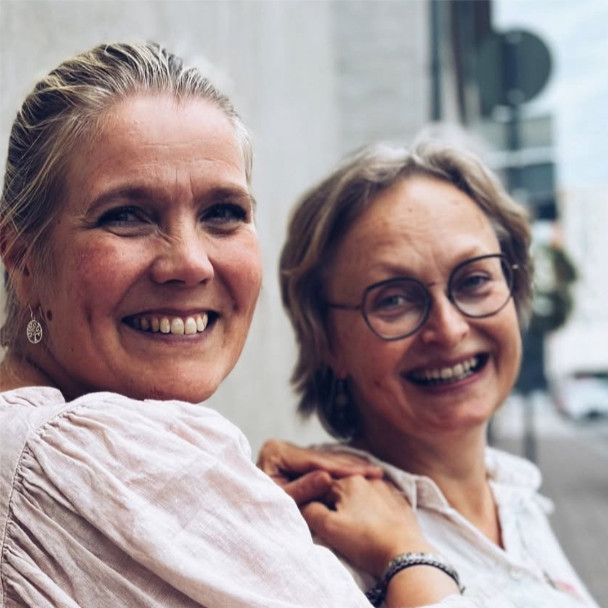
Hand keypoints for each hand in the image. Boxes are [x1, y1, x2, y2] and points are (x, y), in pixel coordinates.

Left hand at [256, 439, 382, 504]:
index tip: (366, 474)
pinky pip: (322, 464)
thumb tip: (326, 477)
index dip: (342, 470)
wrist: (247, 512)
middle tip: (377, 472)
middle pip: (322, 458)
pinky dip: (341, 470)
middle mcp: (282, 446)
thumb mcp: (283, 501)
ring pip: (325, 459)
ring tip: (374, 472)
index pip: (315, 462)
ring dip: (349, 467)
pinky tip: (360, 472)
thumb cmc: (262, 510)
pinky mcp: (294, 459)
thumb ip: (303, 489)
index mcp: (275, 451)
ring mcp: (288, 451)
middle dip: (350, 466)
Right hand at [301, 475, 434, 576]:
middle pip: (343, 491)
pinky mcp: (401, 503)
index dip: (317, 504)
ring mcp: (387, 489)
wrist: (405, 554)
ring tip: (358, 529)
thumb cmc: (365, 541)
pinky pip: (380, 502)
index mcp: (348, 481)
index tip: (321, 521)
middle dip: (338, 506)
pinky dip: (374, 511)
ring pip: (362, 496)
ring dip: (357, 508)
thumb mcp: (329, 528)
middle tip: (341, 529)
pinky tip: (374, 526)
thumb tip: (305, 503)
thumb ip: (310, 511)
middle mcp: (368, 479)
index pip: (322, 487)